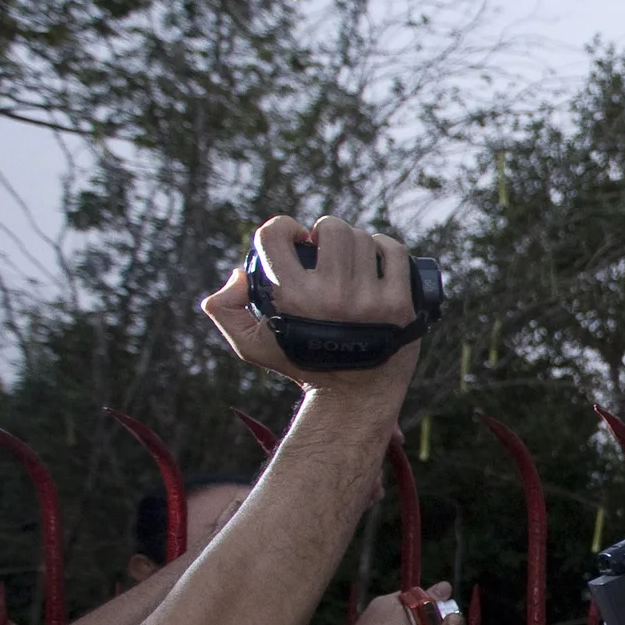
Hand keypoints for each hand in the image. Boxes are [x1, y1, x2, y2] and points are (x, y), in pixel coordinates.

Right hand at [201, 214, 423, 395]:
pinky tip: (376, 255)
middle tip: (325, 250)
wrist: (353, 396)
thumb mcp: (251, 344)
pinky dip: (386, 247)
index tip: (294, 239)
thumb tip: (238, 273)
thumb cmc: (301, 364)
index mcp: (291, 298)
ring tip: (348, 257)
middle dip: (324, 233)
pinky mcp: (400, 303)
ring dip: (354, 240)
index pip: (276, 234)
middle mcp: (330, 296)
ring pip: (362, 238)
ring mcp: (369, 299)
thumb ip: (225, 308)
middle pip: (330, 229)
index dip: (282, 227)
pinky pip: (396, 252)